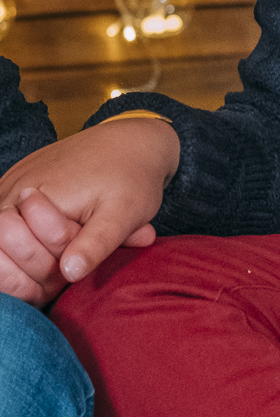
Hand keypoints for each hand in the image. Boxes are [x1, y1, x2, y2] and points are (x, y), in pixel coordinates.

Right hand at [0, 121, 178, 305]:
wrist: (128, 143)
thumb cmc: (129, 177)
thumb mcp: (123, 214)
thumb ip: (95, 244)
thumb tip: (69, 273)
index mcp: (36, 194)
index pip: (13, 248)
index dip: (43, 270)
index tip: (72, 268)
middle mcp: (12, 190)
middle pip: (1, 248)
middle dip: (33, 268)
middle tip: (68, 264)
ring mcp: (7, 189)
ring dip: (27, 259)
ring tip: (62, 254)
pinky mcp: (10, 190)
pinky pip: (3, 229)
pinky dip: (23, 245)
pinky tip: (52, 243)